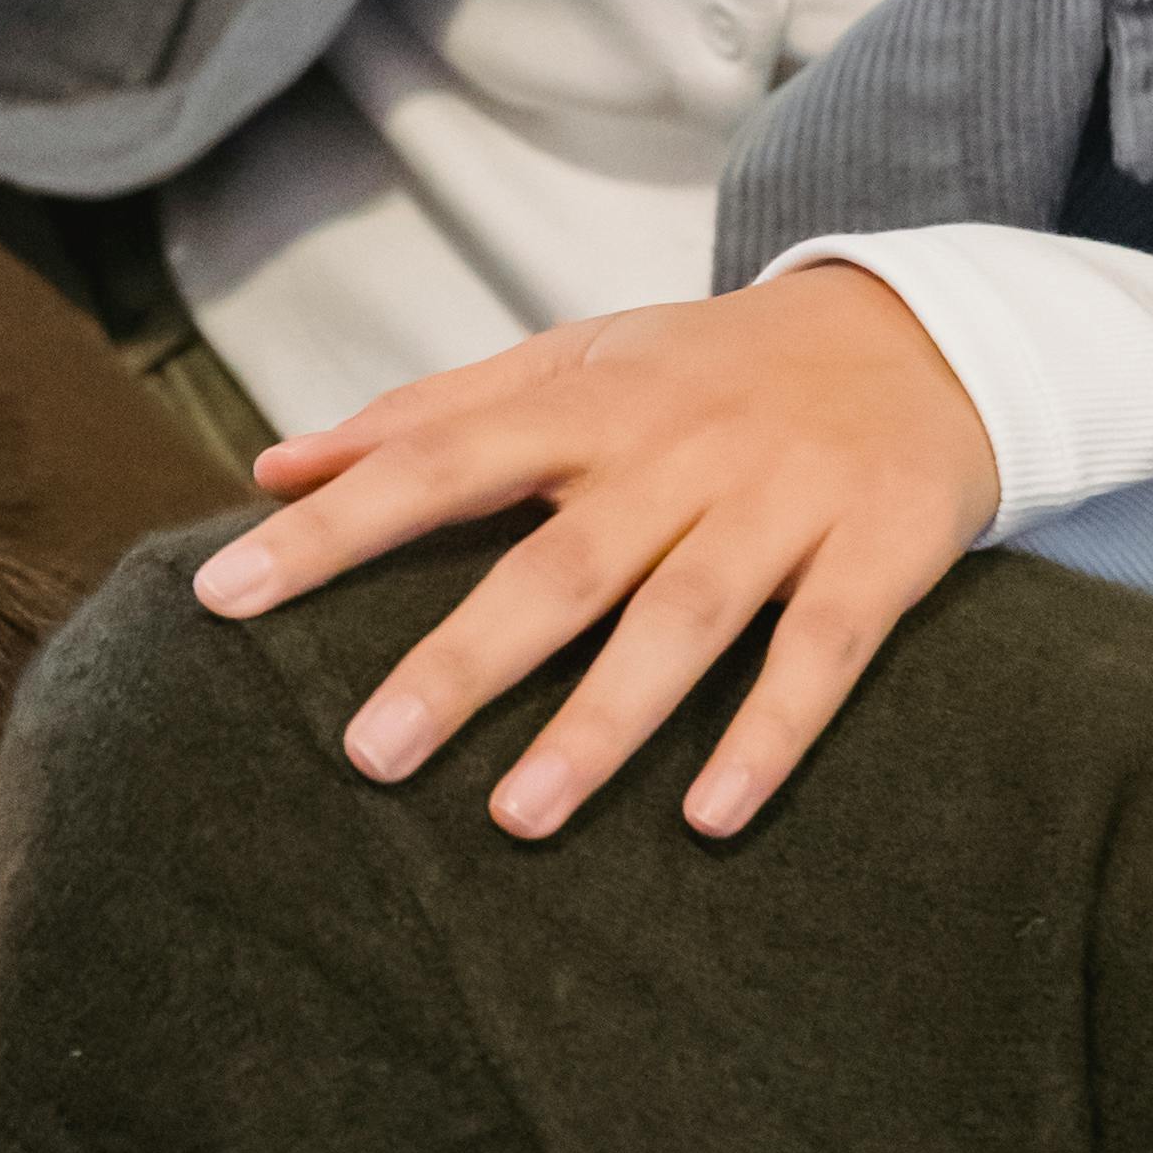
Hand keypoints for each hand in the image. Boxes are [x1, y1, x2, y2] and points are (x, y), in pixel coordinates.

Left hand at [192, 269, 997, 841]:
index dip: (332, 525)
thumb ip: (429, 413)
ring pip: (682, 619)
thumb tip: (276, 462)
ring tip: (517, 816)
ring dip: (601, 722)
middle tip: (369, 754)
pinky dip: (768, 735)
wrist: (924, 336)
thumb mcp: (575, 362)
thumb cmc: (713, 371)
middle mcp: (678, 453)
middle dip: (462, 659)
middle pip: (558, 563)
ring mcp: (781, 504)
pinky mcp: (878, 553)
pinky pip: (821, 655)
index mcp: (589, 404)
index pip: (436, 460)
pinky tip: (711, 817)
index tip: (227, 592)